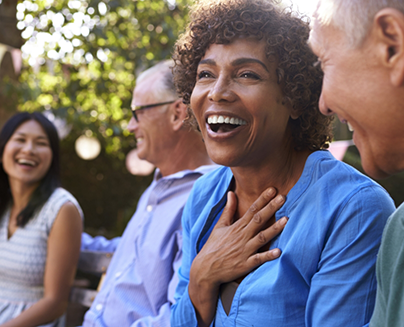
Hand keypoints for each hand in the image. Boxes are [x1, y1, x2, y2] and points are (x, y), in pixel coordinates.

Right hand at [188, 187, 286, 325]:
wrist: (205, 269)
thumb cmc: (213, 246)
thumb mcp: (219, 226)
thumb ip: (228, 210)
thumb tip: (231, 193)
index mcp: (237, 227)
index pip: (252, 210)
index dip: (263, 199)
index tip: (273, 189)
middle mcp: (242, 236)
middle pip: (259, 219)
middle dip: (271, 208)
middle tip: (283, 197)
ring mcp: (245, 250)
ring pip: (262, 237)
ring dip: (274, 229)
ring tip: (287, 220)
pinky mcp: (246, 264)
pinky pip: (259, 259)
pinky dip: (268, 256)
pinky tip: (279, 251)